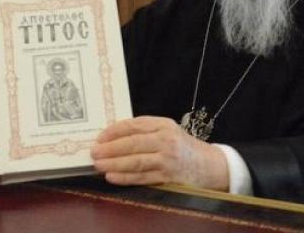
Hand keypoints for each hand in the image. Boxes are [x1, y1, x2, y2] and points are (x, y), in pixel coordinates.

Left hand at [90, 116, 228, 189]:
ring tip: (98, 165)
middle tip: (94, 152)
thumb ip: (145, 131)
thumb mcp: (167, 131)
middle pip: (132, 143)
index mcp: (163, 125)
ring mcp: (167, 159)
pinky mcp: (168, 177)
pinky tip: (112, 177)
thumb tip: (112, 136)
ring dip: (114, 164)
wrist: (209, 166)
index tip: (99, 137)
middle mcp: (166, 140)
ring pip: (135, 162)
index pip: (134, 125)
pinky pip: (142, 177)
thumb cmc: (182, 147)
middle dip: (110, 148)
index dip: (114, 131)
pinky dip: (125, 178)